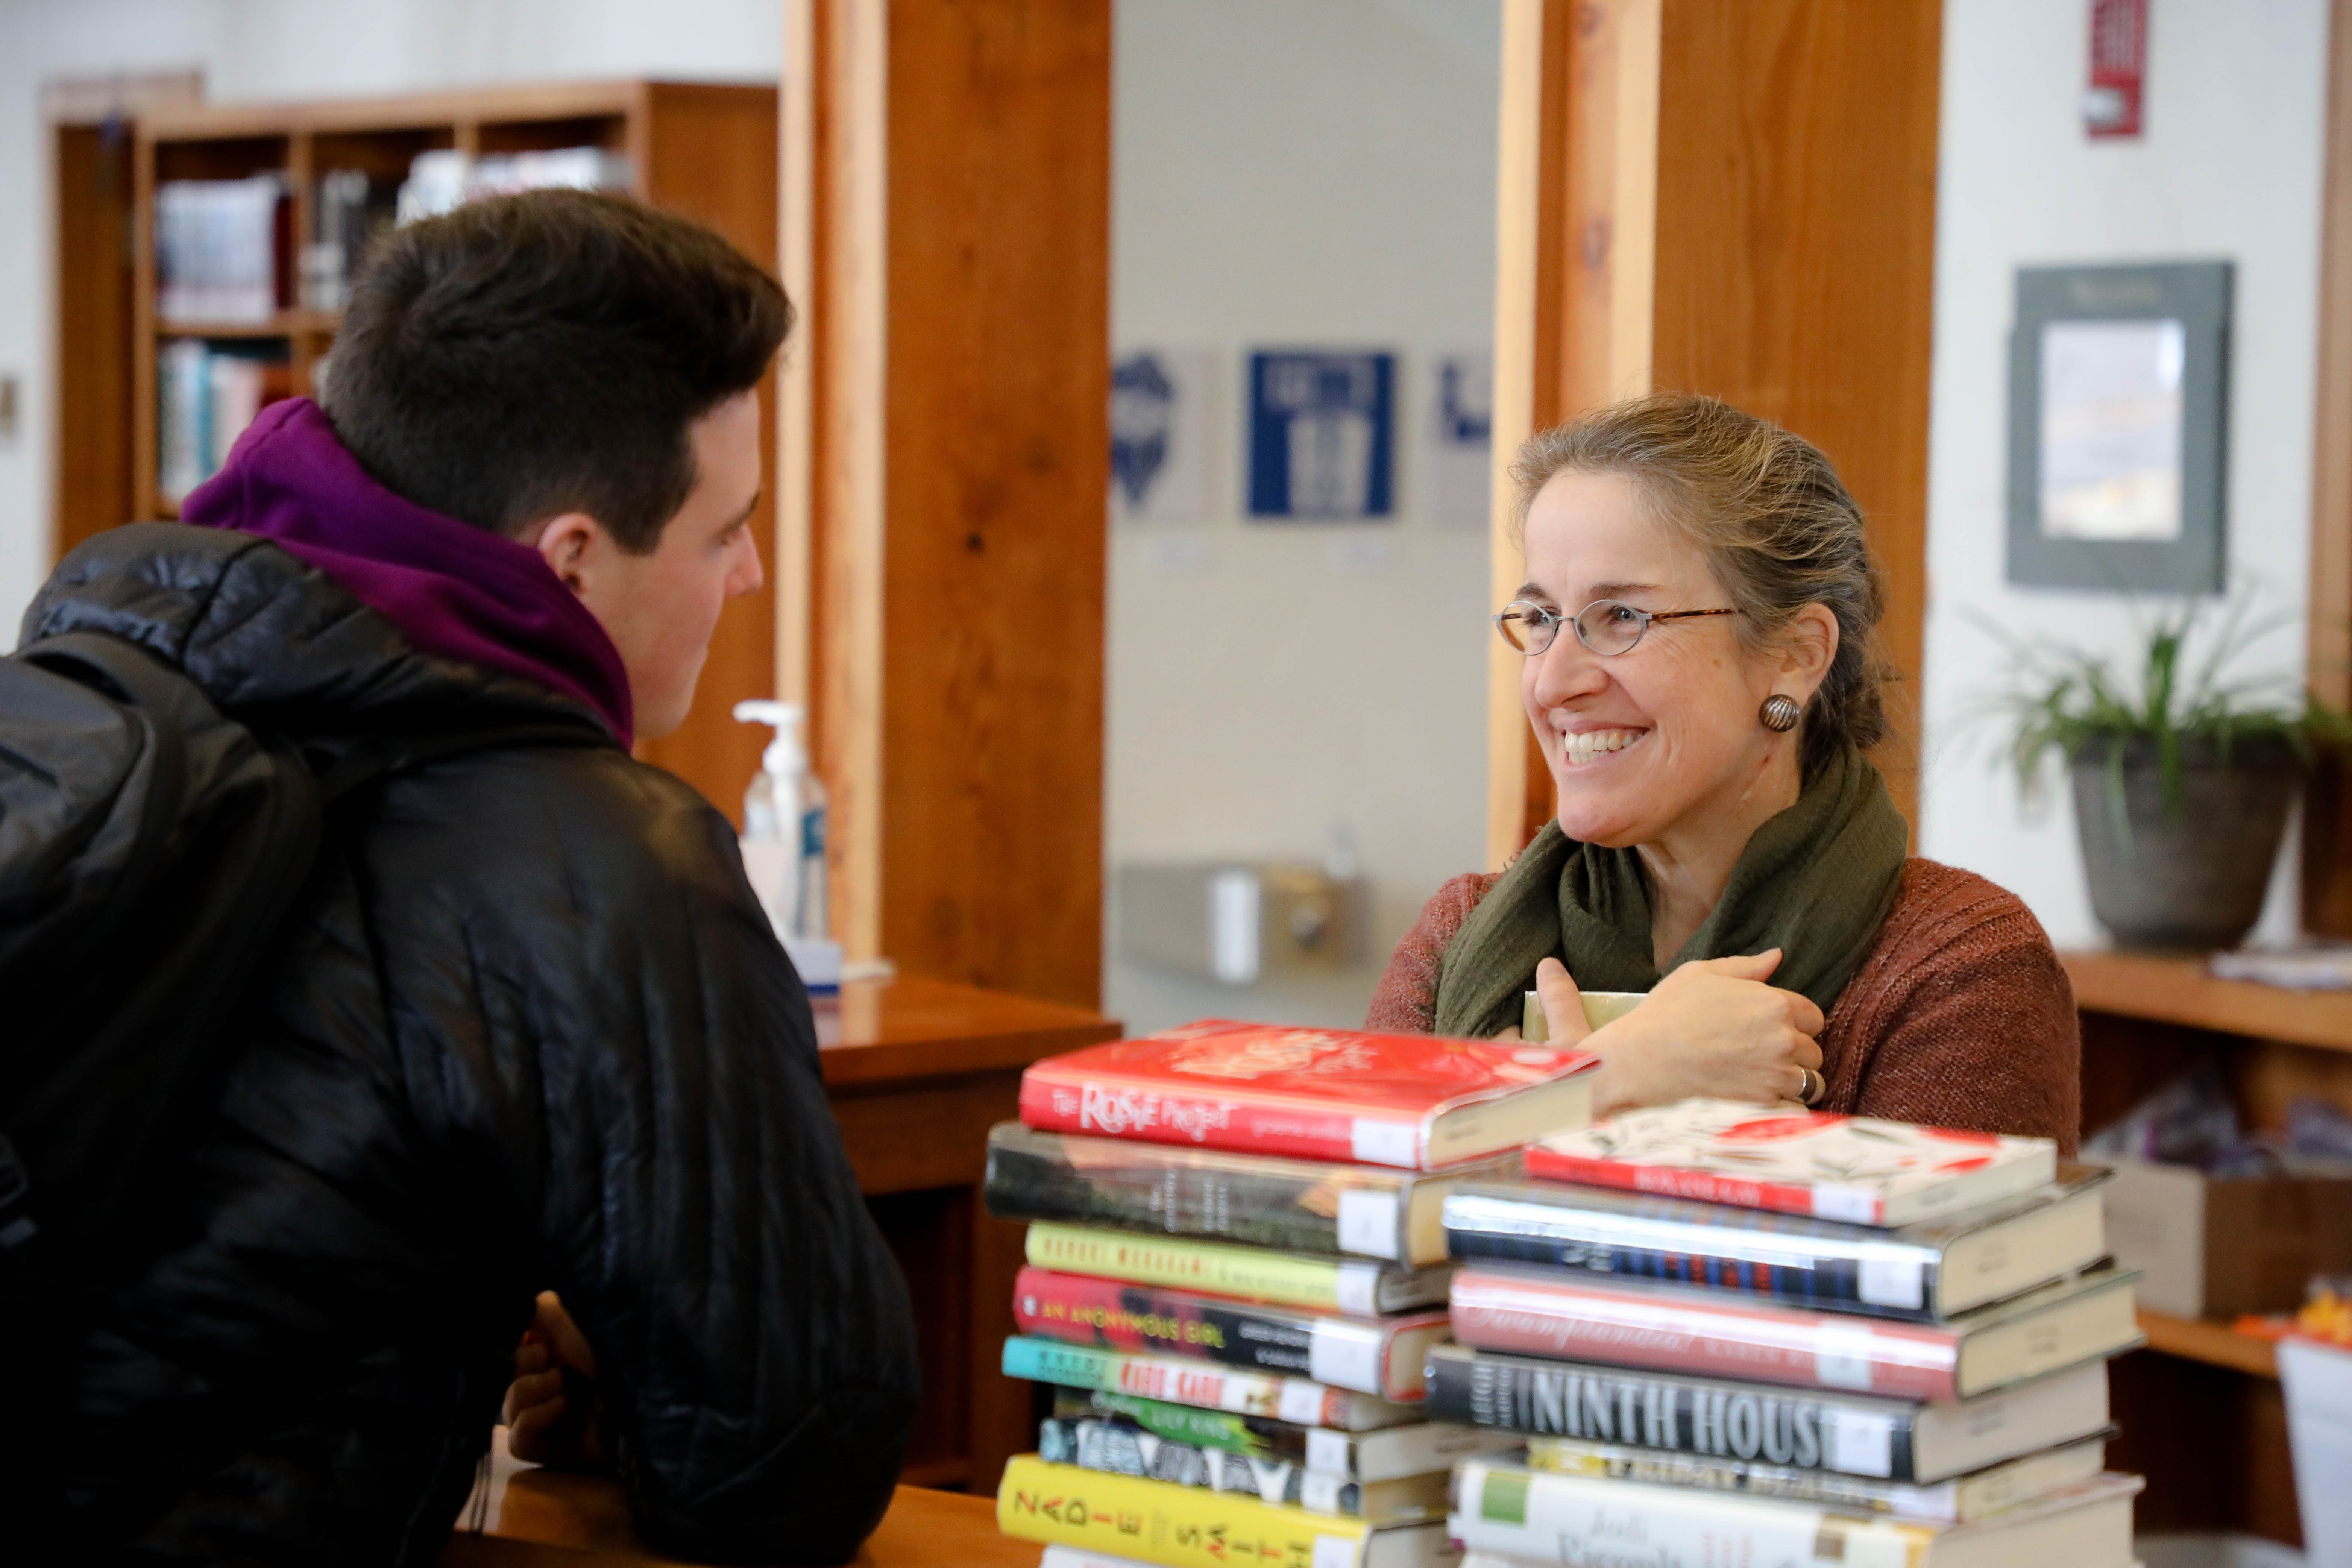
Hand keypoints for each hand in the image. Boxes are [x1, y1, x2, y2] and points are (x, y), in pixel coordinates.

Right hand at [504, 1290, 607, 1469]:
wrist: (642, 1408)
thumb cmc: (615, 1361)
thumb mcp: (582, 1327)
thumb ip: (550, 1313)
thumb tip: (531, 1301)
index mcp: (558, 1356)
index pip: (516, 1348)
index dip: (522, 1343)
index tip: (541, 1338)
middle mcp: (550, 1386)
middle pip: (507, 1377)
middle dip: (526, 1364)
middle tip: (553, 1360)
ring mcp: (548, 1420)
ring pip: (510, 1407)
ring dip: (531, 1390)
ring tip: (562, 1386)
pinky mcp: (550, 1450)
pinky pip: (518, 1440)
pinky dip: (533, 1420)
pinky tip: (559, 1407)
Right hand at [1547, 950, 1824, 1116]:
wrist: (1643, 1059)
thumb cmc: (1667, 1013)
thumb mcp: (1701, 974)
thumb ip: (1745, 967)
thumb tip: (1776, 956)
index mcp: (1774, 1003)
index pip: (1813, 1016)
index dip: (1796, 1022)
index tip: (1775, 1028)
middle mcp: (1783, 1039)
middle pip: (1813, 1050)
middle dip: (1796, 1053)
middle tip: (1765, 1054)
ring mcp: (1776, 1074)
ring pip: (1810, 1082)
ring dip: (1796, 1081)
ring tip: (1768, 1080)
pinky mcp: (1764, 1104)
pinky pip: (1796, 1108)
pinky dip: (1785, 1107)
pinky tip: (1761, 1099)